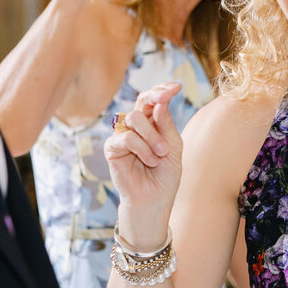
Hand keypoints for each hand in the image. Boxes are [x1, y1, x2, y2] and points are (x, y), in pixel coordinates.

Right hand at [104, 82, 183, 246]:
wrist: (154, 200)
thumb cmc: (165, 175)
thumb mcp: (174, 147)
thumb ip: (166, 124)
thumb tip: (160, 102)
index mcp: (151, 123)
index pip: (152, 99)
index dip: (161, 89)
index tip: (176, 87)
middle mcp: (136, 126)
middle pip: (142, 102)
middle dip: (157, 104)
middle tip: (167, 115)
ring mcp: (122, 135)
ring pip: (135, 118)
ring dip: (152, 136)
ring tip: (161, 154)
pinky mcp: (112, 148)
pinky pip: (127, 137)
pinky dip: (142, 148)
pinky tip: (150, 161)